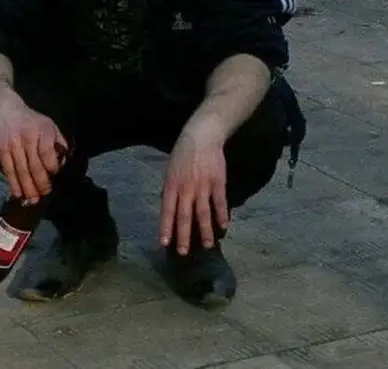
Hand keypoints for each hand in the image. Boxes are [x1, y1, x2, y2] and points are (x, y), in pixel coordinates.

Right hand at [0, 94, 68, 203]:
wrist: (6, 111)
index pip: (47, 151)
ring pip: (21, 170)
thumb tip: (62, 163)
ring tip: (33, 200)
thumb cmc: (33, 122)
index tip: (53, 175)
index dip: (51, 166)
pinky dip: (13, 184)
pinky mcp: (1, 150)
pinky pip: (8, 170)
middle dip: (40, 183)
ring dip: (27, 188)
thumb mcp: (49, 125)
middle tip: (44, 194)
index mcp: (43, 129)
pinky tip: (18, 194)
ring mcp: (13, 143)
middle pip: (34, 165)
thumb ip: (58, 142)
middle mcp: (27, 136)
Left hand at [159, 114, 228, 254]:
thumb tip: (166, 208)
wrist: (202, 136)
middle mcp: (186, 188)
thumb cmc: (183, 153)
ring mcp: (203, 185)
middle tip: (183, 252)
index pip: (167, 210)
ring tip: (207, 245)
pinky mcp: (218, 182)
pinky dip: (221, 215)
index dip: (166, 227)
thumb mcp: (170, 170)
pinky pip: (220, 202)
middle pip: (185, 215)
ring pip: (203, 212)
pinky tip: (223, 227)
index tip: (164, 243)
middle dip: (184, 235)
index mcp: (172, 184)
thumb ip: (169, 189)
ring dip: (205, 230)